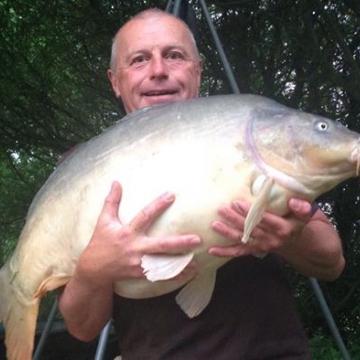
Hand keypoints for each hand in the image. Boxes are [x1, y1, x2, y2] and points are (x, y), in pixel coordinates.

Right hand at [75, 181, 199, 284]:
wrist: (94, 269)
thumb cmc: (100, 242)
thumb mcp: (104, 221)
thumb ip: (112, 201)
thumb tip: (116, 182)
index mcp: (127, 232)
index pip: (145, 216)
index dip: (158, 205)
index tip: (172, 195)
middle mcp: (135, 248)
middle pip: (160, 245)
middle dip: (179, 242)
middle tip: (197, 239)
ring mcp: (138, 263)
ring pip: (163, 263)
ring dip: (181, 263)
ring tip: (197, 261)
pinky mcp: (140, 274)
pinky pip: (159, 276)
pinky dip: (175, 276)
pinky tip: (189, 273)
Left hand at [209, 198, 311, 257]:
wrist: (294, 242)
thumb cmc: (296, 222)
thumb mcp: (304, 215)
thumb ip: (301, 208)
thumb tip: (294, 201)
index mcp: (283, 229)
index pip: (264, 220)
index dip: (251, 212)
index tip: (237, 203)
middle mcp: (271, 240)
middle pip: (251, 229)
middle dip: (235, 219)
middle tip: (222, 209)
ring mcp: (261, 246)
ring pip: (243, 239)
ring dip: (227, 232)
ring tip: (215, 224)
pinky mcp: (254, 251)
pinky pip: (239, 252)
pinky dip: (225, 252)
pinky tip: (211, 250)